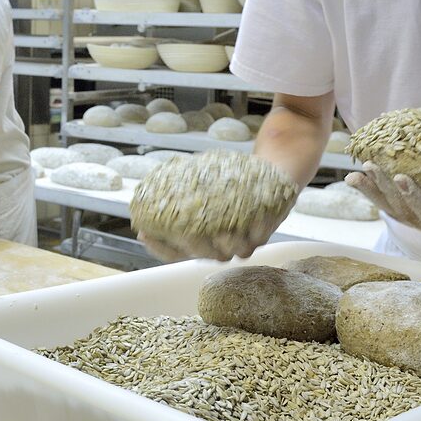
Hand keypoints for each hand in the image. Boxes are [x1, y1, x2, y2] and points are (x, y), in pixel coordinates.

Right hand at [136, 188, 299, 262]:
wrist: (275, 166)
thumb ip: (182, 191)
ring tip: (216, 230)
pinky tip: (250, 217)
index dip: (161, 247)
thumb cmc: (233, 176)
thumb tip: (146, 191)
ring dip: (225, 242)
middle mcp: (226, 243)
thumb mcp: (204, 183)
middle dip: (193, 246)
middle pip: (207, 254)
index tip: (145, 234)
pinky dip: (257, 226)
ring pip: (235, 250)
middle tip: (181, 230)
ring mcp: (249, 236)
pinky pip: (263, 232)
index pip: (178, 251)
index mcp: (206, 236)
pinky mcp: (270, 224)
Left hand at [344, 161, 420, 245]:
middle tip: (370, 167)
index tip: (402, 177)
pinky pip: (397, 206)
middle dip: (386, 192)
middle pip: (408, 216)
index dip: (417, 200)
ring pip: (397, 213)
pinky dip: (379, 192)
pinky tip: (363, 177)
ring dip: (374, 193)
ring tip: (354, 175)